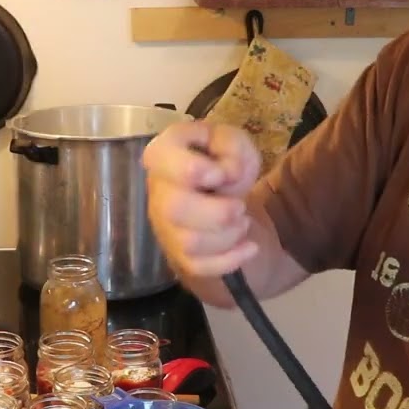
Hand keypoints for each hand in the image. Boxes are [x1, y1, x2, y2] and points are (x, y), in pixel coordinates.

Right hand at [141, 120, 260, 276]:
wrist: (225, 196)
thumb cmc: (223, 163)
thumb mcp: (233, 141)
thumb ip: (230, 146)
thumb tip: (227, 174)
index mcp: (164, 157)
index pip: (158, 158)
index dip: (192, 168)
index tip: (219, 174)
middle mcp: (158, 194)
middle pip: (174, 209)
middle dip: (218, 211)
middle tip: (239, 206)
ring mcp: (167, 229)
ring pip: (190, 242)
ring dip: (228, 235)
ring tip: (242, 222)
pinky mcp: (180, 256)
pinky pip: (200, 267)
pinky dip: (232, 259)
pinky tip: (250, 247)